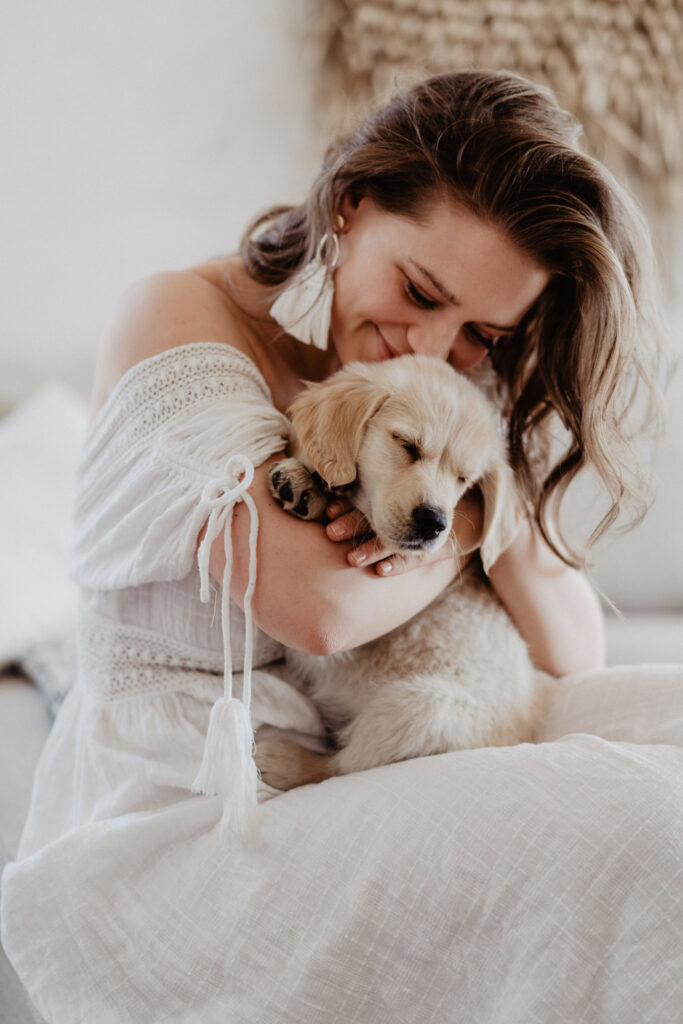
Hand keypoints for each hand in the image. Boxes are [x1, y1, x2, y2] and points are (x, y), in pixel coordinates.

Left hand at [325, 490, 483, 576]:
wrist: (492, 509)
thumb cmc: (453, 495)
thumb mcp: (427, 484)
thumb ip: (396, 486)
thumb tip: (348, 481)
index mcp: (409, 493)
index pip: (375, 497)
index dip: (351, 504)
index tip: (328, 510)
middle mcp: (417, 509)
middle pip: (382, 515)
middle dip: (353, 525)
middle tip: (330, 532)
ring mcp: (432, 527)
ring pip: (397, 538)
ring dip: (373, 548)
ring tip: (351, 558)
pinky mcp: (445, 545)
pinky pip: (421, 556)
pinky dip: (401, 563)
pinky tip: (382, 571)